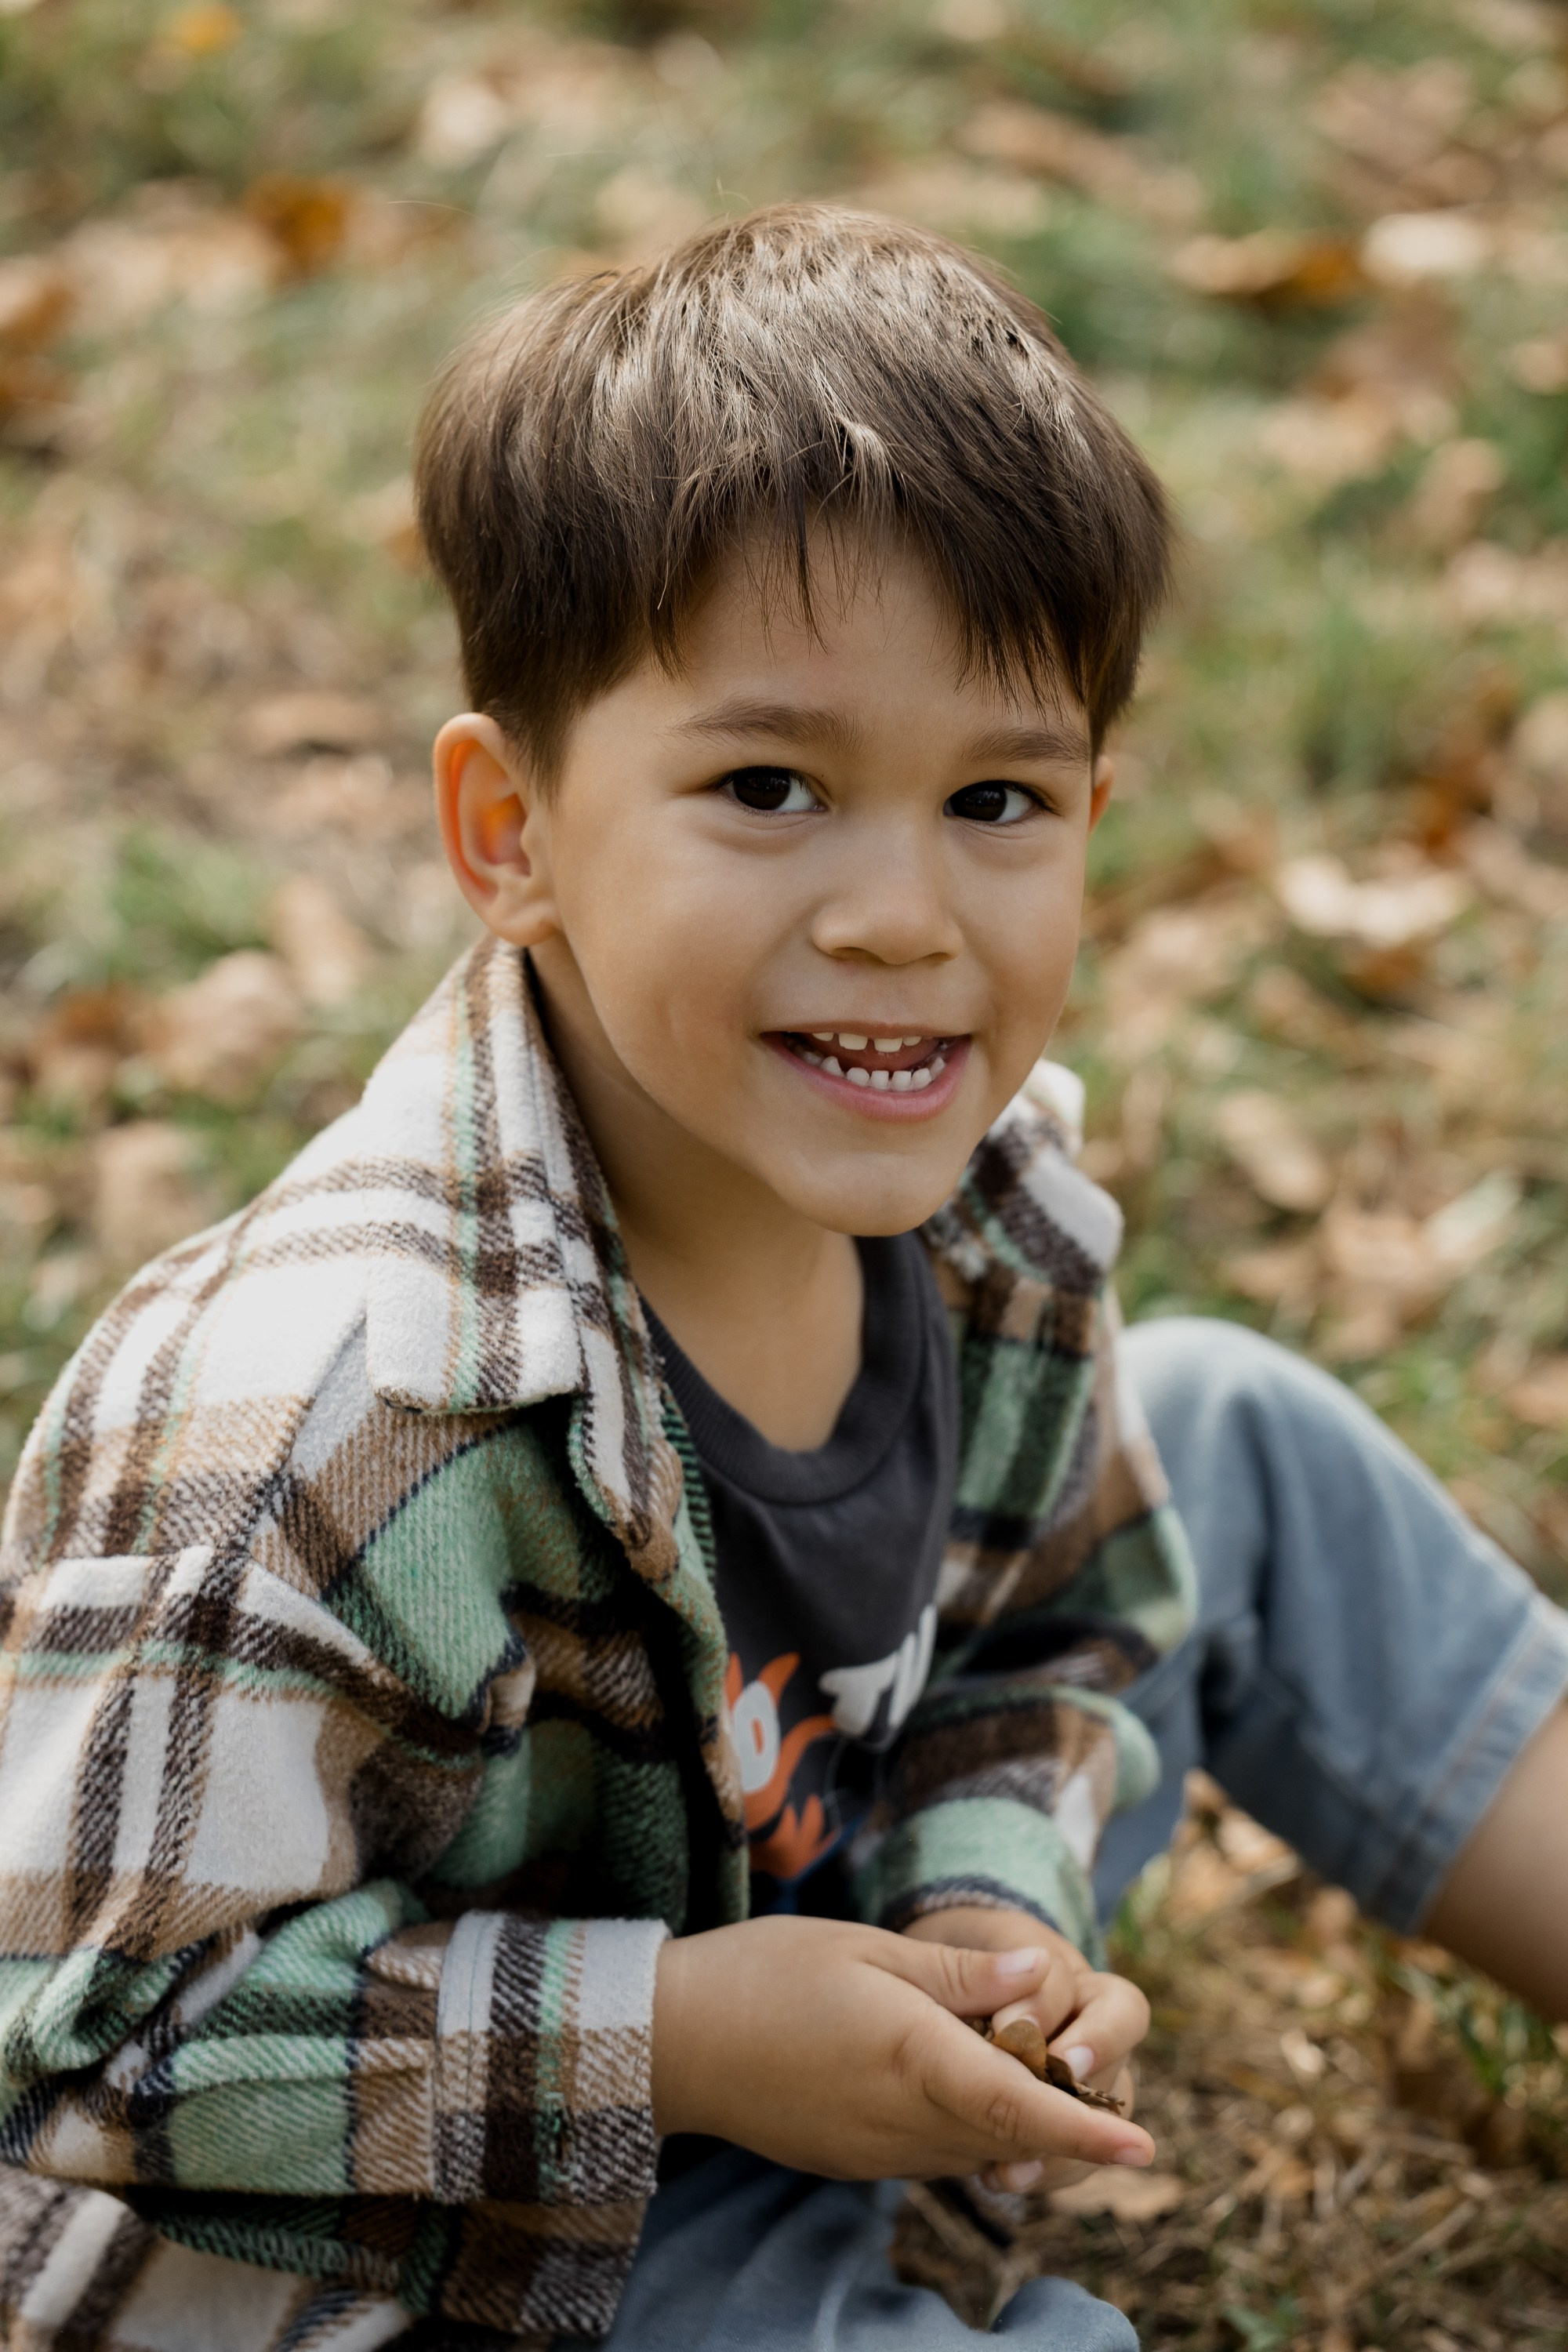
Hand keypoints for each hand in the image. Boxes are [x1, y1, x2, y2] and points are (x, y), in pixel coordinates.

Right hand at [651, 1913, 1154, 2181]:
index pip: (1019, 2105)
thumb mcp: (864, 1948)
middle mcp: (903, 2120)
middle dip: (1065, 2118)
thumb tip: (1039, 1975)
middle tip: (1106, 2085)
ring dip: (1013, 2118)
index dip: (1086, 2130)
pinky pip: (934, 2149)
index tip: (1146, 2147)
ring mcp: (878, 2152)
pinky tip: (954, 2072)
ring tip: (1032, 2067)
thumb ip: (957, 1972)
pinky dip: (964, 2121)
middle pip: (1009, 2134)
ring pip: (975, 2146)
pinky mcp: (856, 2161)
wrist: (673, 2041)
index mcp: (911, 2055)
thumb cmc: (764, 1974)